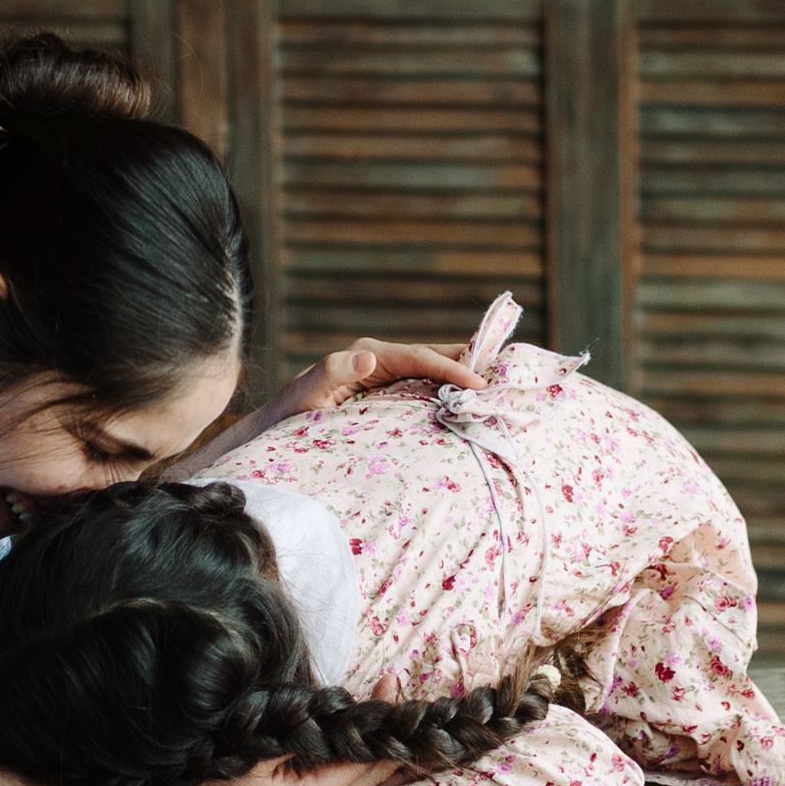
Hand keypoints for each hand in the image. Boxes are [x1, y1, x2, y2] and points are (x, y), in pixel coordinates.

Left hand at [270, 339, 483, 418]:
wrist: (276, 431)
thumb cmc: (289, 414)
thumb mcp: (308, 393)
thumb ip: (334, 372)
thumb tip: (369, 354)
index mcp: (370, 354)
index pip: (420, 357)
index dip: (452, 369)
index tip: (480, 384)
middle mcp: (382, 360)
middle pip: (435, 359)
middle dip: (470, 366)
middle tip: (508, 379)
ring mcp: (388, 378)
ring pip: (435, 375)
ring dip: (464, 382)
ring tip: (500, 393)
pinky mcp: (390, 396)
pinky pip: (426, 392)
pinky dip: (450, 397)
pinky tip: (471, 409)